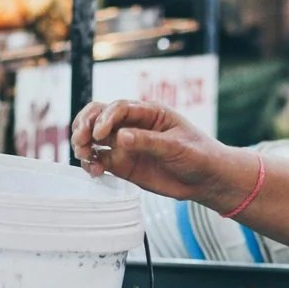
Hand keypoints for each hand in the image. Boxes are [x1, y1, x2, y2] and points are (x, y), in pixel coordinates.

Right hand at [71, 99, 244, 206]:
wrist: (206, 179)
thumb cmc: (198, 155)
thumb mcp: (176, 146)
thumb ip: (148, 142)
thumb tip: (120, 137)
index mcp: (148, 112)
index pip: (119, 107)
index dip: (105, 118)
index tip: (100, 134)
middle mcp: (132, 125)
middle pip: (98, 115)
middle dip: (85, 125)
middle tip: (82, 141)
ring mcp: (125, 144)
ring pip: (93, 137)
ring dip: (83, 143)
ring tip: (84, 155)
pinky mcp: (122, 163)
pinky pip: (98, 159)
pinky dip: (91, 163)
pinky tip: (94, 171)